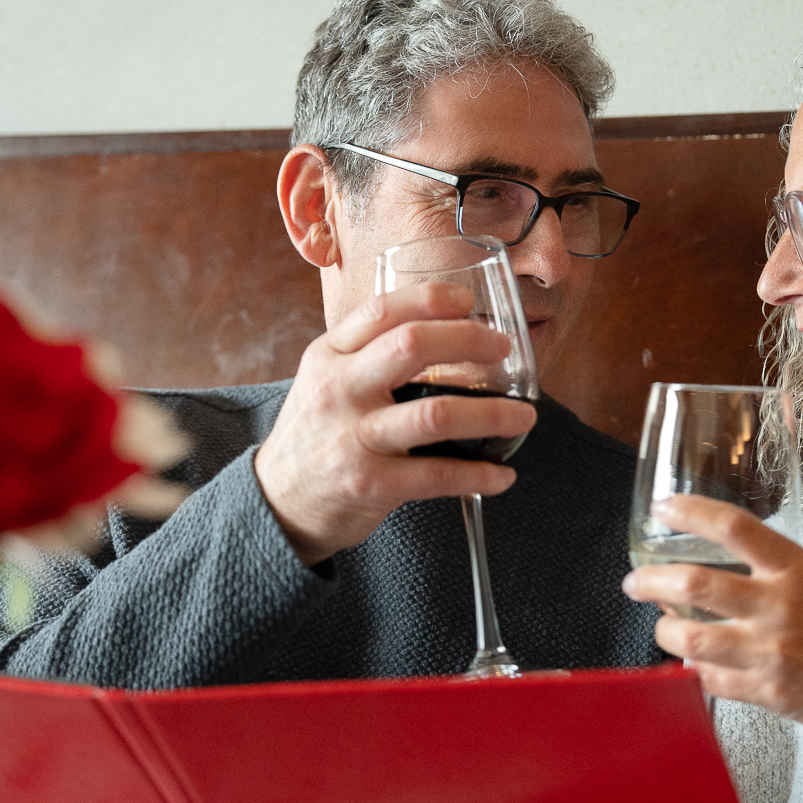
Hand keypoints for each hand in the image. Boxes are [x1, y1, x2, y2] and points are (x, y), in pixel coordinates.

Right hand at [254, 282, 538, 566]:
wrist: (278, 502)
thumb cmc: (317, 435)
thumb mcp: (325, 380)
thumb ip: (368, 353)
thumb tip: (442, 328)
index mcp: (329, 356)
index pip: (382, 310)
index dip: (431, 300)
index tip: (468, 301)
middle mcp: (339, 391)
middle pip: (412, 346)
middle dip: (469, 340)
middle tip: (502, 349)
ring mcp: (354, 439)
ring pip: (437, 414)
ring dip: (493, 414)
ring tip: (524, 416)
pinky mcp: (370, 484)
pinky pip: (438, 475)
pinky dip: (479, 474)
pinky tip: (503, 474)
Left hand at [622, 494, 802, 725]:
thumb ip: (781, 576)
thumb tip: (732, 572)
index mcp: (799, 571)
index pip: (735, 527)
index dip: (691, 512)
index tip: (662, 508)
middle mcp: (779, 607)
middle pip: (695, 584)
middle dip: (652, 581)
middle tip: (635, 582)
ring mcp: (769, 652)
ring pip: (691, 637)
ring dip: (665, 630)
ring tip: (662, 626)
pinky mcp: (766, 693)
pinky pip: (710, 680)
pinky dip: (695, 670)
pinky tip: (694, 663)